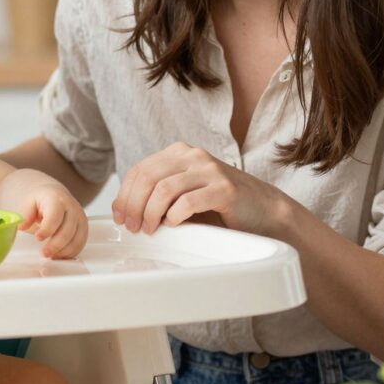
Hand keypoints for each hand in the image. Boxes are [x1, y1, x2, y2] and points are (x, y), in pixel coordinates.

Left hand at [20, 183, 88, 259]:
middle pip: (67, 232)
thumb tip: (22, 226)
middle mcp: (72, 208)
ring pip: (76, 240)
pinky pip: (80, 244)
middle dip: (55, 246)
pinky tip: (59, 255)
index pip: (55, 217)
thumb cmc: (42, 200)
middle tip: (43, 253)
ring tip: (50, 256)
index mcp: (58, 200)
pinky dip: (70, 253)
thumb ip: (26, 215)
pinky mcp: (84, 228)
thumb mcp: (30, 202)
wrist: (55, 194)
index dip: (47, 230)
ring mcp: (80, 218)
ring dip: (63, 252)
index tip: (38, 238)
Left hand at [112, 143, 292, 237]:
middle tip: (132, 227)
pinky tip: (172, 225)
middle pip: (148, 177)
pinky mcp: (225, 188)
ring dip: (150, 213)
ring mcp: (210, 170)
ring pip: (164, 188)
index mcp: (179, 153)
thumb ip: (158, 195)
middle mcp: (193, 156)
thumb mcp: (183, 194)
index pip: (140, 169)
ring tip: (149, 229)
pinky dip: (174, 215)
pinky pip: (189, 201)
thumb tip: (125, 211)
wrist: (263, 211)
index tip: (120, 217)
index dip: (124, 195)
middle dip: (133, 205)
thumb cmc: (219, 207)